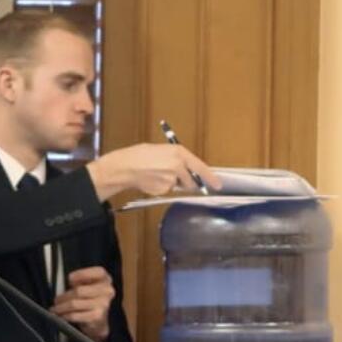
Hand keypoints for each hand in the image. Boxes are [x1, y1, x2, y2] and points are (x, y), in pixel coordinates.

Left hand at [50, 266, 115, 341]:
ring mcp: (103, 304)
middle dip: (63, 296)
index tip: (69, 278)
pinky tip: (62, 315)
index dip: (81, 274)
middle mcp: (107, 291)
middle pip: (79, 291)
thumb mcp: (87, 284)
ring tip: (56, 308)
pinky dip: (65, 315)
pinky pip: (75, 315)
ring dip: (61, 307)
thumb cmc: (89, 298)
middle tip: (56, 300)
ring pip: (74, 304)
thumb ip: (80, 279)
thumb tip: (70, 280)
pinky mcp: (97, 316)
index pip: (97, 272)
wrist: (98, 319)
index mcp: (105, 279)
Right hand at [85, 143, 221, 200]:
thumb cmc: (138, 155)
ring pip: (176, 186)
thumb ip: (176, 159)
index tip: (218, 185)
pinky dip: (160, 188)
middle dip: (185, 182)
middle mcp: (178, 166)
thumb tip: (185, 170)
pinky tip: (149, 181)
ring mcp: (171, 179)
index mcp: (179, 152)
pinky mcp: (163, 189)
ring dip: (169, 183)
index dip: (210, 177)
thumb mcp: (160, 150)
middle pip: (190, 181)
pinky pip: (166, 191)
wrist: (123, 167)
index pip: (200, 167)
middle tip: (170, 177)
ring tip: (153, 175)